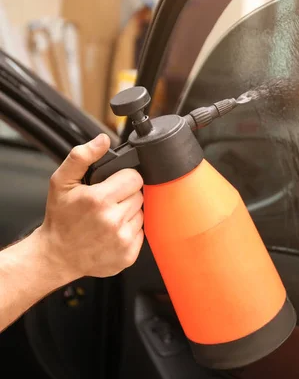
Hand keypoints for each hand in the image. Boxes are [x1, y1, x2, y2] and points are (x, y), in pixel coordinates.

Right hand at [38, 134, 143, 280]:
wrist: (57, 257)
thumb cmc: (60, 220)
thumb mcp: (61, 183)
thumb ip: (81, 157)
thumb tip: (102, 140)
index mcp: (98, 200)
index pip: (134, 177)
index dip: (124, 178)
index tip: (112, 185)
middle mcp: (113, 220)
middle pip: (140, 195)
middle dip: (126, 195)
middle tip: (108, 202)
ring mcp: (122, 239)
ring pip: (142, 213)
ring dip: (129, 213)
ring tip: (109, 217)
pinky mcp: (129, 254)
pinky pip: (142, 232)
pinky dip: (131, 230)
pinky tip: (113, 232)